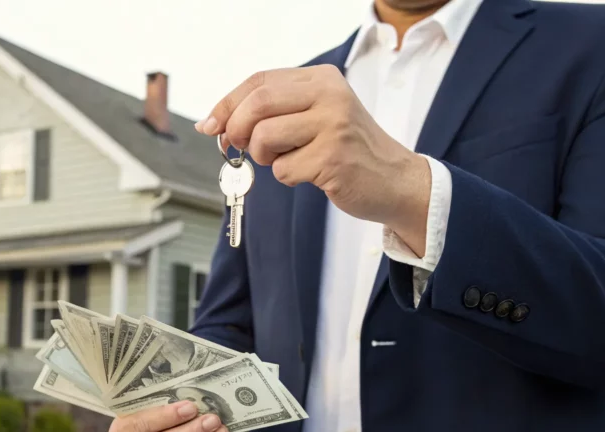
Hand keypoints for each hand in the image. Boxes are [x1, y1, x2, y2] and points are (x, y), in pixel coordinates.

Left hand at [196, 65, 431, 254]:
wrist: (394, 180)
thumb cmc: (346, 150)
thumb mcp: (315, 117)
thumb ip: (271, 113)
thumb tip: (215, 125)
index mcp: (322, 79)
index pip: (260, 81)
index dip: (228, 103)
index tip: (209, 125)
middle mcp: (330, 95)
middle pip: (258, 104)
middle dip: (237, 129)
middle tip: (238, 147)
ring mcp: (333, 126)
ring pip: (265, 136)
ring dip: (264, 157)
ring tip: (288, 160)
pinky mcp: (333, 158)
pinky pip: (283, 169)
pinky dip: (288, 177)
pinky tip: (312, 174)